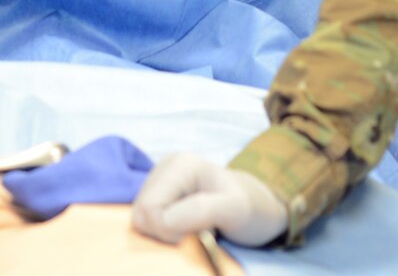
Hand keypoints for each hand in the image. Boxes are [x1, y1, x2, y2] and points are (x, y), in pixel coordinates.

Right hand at [132, 154, 288, 247]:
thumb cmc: (249, 209)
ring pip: (140, 220)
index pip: (149, 209)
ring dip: (167, 232)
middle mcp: (164, 168)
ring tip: (195, 226)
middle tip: (199, 229)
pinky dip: (165, 231)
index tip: (203, 230)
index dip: (170, 231)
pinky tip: (186, 225)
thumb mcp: (235, 209)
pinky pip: (146, 221)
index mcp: (179, 164)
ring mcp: (158, 181)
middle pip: (141, 214)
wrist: (256, 208)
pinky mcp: (157, 195)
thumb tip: (164, 221)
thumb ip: (201, 210)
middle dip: (167, 231)